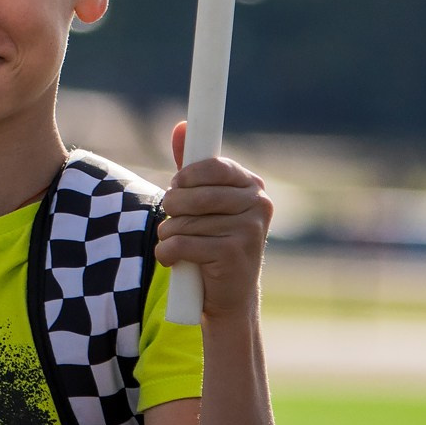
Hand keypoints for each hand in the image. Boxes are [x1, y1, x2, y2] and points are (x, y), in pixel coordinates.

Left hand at [156, 122, 272, 324]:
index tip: (178, 185)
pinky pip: (182, 243)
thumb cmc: (213, 244)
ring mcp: (249, 229)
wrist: (230, 298)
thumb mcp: (205, 204)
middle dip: (172, 208)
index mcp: (253, 187)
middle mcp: (258, 204)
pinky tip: (174, 261)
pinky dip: (167, 254)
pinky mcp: (234, 253)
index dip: (187, 176)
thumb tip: (181, 126)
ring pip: (184, 221)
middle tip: (173, 221)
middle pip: (194, 195)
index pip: (214, 166)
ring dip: (168, 235)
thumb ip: (193, 169)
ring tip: (176, 244)